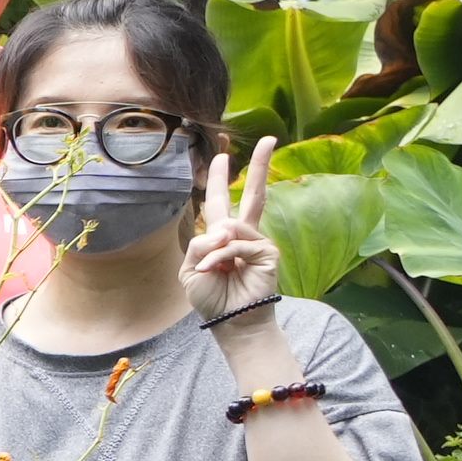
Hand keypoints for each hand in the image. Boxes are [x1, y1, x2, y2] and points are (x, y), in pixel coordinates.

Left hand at [186, 136, 282, 323]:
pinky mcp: (268, 252)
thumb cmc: (211, 297)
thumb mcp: (191, 268)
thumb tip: (225, 227)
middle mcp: (243, 235)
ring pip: (230, 227)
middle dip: (260, 166)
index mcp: (222, 236)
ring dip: (213, 251)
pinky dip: (222, 258)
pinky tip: (220, 272)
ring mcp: (259, 242)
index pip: (221, 201)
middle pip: (255, 194)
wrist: (229, 321)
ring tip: (211, 272)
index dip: (223, 179)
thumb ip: (200, 244)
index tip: (224, 156)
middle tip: (270, 140)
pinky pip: (238, 244)